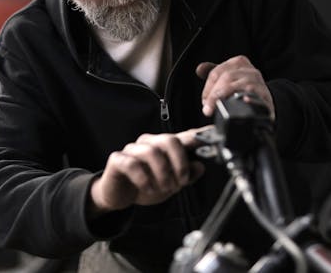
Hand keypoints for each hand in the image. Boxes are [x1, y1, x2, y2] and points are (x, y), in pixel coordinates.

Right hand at [88, 128, 207, 217]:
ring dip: (162, 173)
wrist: (119, 196)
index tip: (213, 133)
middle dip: (179, 162)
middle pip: (169, 139)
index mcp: (164, 146)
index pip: (184, 136)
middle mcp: (149, 143)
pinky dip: (144, 179)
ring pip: (151, 152)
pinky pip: (132, 164)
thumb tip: (200, 166)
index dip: (199, 135)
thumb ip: (186, 175)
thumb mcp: (171, 184)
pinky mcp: (118, 159)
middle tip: (181, 182)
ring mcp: (132, 149)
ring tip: (165, 188)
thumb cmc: (146, 185)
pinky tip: (148, 189)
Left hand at [195, 55, 273, 117]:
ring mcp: (259, 83)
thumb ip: (214, 73)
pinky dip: (250, 98)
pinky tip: (244, 100)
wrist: (265, 100)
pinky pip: (257, 96)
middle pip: (227, 77)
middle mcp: (250, 71)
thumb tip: (199, 69)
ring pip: (239, 85)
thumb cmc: (243, 88)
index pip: (217, 72)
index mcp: (239, 62)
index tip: (204, 101)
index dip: (208, 88)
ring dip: (226, 97)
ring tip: (218, 107)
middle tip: (207, 109)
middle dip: (214, 94)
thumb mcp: (229, 77)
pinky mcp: (266, 97)